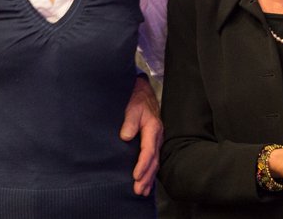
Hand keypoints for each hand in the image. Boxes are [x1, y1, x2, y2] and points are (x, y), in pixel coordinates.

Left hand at [120, 76, 161, 195]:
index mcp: (153, 129)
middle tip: (138, 190)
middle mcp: (157, 136)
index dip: (142, 165)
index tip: (135, 176)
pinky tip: (146, 180)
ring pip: (155, 162)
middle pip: (153, 161)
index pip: (148, 151)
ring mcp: (156, 140)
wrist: (143, 91)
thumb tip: (125, 136)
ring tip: (142, 191)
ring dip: (149, 177)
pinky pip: (153, 159)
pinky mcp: (153, 141)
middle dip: (146, 177)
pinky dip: (150, 171)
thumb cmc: (137, 99)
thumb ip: (129, 121)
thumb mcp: (132, 107)